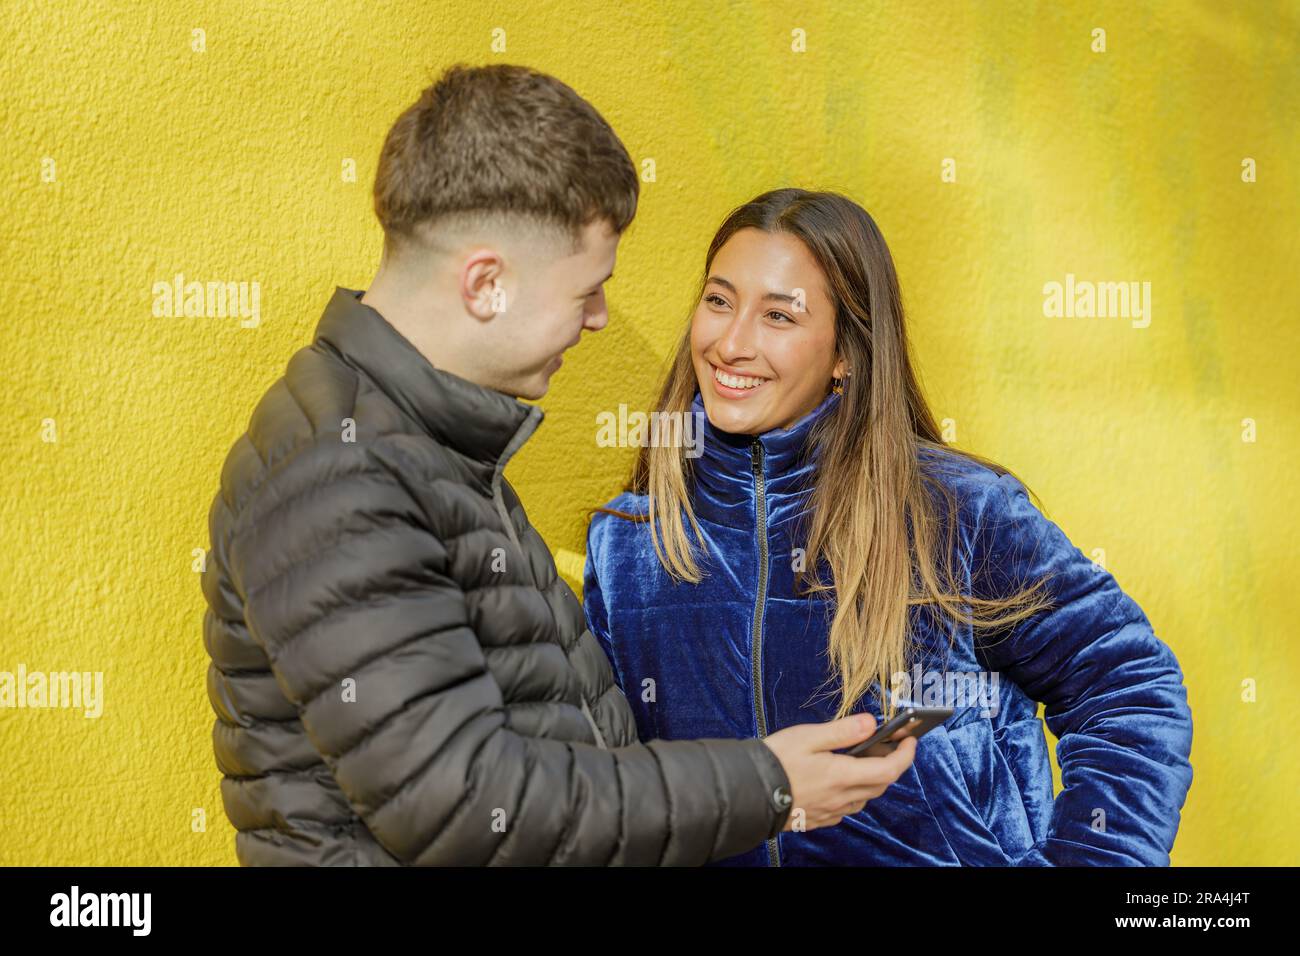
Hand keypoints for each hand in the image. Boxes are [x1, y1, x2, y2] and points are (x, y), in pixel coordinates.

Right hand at [762, 713, 917, 831]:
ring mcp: (831, 811)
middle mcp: (841, 798)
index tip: (910, 741)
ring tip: (865, 760)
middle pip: (880, 784)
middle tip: (890, 745)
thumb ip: (842, 730)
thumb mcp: (809, 736)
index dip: (905, 755)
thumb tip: (871, 723)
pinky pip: (847, 808)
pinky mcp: (819, 818)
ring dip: (873, 780)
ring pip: (865, 798)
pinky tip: (841, 781)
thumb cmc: (776, 761)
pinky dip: (854, 793)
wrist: (748, 791)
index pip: (889, 769)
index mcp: (842, 776)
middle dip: (892, 765)